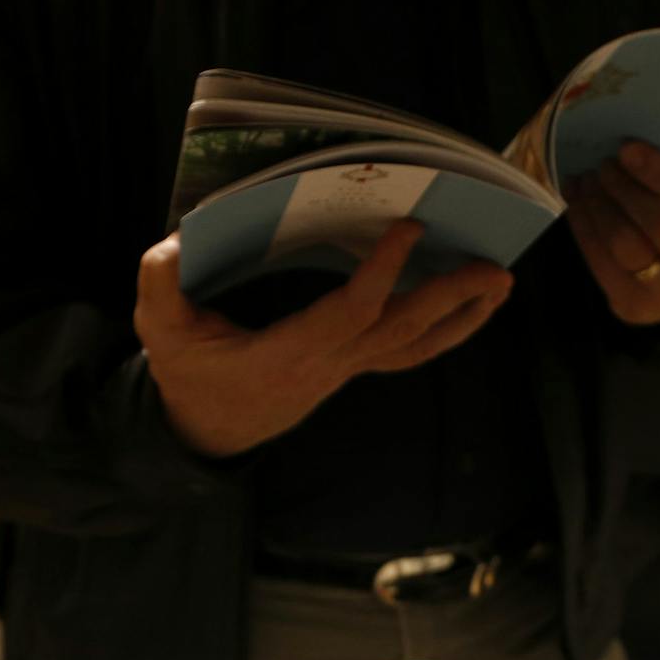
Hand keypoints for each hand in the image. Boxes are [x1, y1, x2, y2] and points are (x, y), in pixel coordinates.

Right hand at [134, 220, 512, 457]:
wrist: (206, 431)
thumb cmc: (189, 375)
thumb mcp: (160, 331)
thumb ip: (160, 286)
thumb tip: (175, 245)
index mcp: (288, 354)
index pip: (348, 314)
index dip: (382, 275)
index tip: (409, 229)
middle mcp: (327, 365)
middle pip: (401, 333)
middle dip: (449, 299)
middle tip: (495, 266)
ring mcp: (344, 370)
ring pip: (415, 349)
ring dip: (461, 318)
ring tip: (500, 284)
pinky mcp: (349, 368)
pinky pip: (407, 351)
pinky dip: (444, 329)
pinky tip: (469, 304)